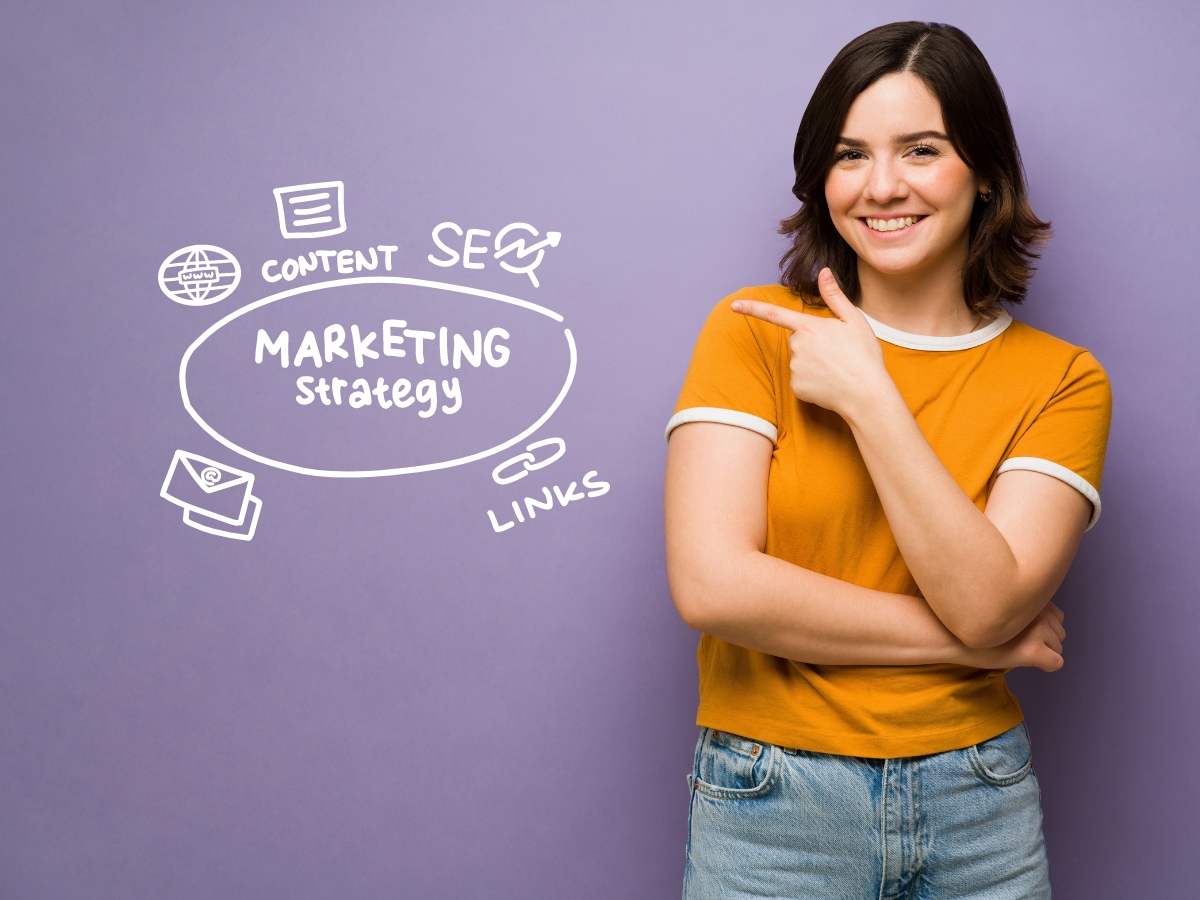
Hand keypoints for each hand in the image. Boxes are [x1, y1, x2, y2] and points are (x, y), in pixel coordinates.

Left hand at [731, 268, 889, 416]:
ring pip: (798, 360)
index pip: (774, 314)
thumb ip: (835, 296)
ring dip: (813, 362)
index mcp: (809, 327)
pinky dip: (812, 380)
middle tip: (836, 352)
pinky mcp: (796, 387)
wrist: (866, 394)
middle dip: (811, 343)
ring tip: (836, 368)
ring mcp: (795, 368)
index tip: (734, 305)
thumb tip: (824, 272)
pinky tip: (829, 382)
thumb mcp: (854, 320)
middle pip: (796, 339)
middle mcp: (797, 347)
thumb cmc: (864, 355)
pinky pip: (800, 379)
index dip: (752, 308)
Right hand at [960, 602, 1066, 671]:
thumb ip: (1020, 605)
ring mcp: (1037, 630)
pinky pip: (1056, 662)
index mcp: (1030, 597)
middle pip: (1059, 632)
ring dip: (1042, 651)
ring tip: (1016, 650)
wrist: (948, 634)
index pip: (1057, 615)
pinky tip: (1025, 661)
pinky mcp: (1034, 650)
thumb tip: (1041, 619)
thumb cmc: (967, 621)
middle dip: (1044, 640)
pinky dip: (1045, 665)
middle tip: (1017, 643)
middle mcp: (1038, 610)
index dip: (1042, 626)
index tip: (1024, 632)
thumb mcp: (998, 604)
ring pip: (1058, 647)